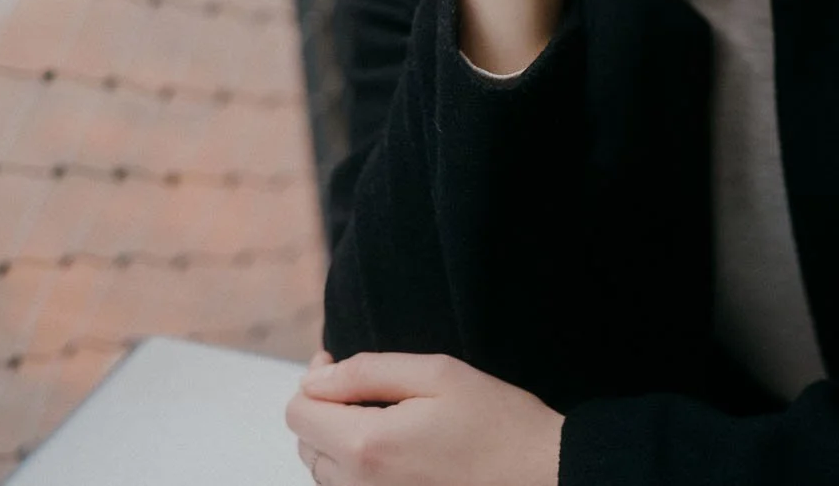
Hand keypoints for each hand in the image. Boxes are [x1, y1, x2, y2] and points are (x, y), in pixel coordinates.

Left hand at [288, 351, 561, 485]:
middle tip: (370, 389)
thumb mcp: (437, 374)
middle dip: (326, 408)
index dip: (314, 379)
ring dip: (339, 440)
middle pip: (306, 441)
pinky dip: (359, 467)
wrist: (541, 479)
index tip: (339, 364)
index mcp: (367, 446)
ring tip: (387, 420)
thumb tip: (315, 376)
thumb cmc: (497, 424)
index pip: (297, 411)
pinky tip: (397, 451)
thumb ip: (366, 371)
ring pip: (324, 470)